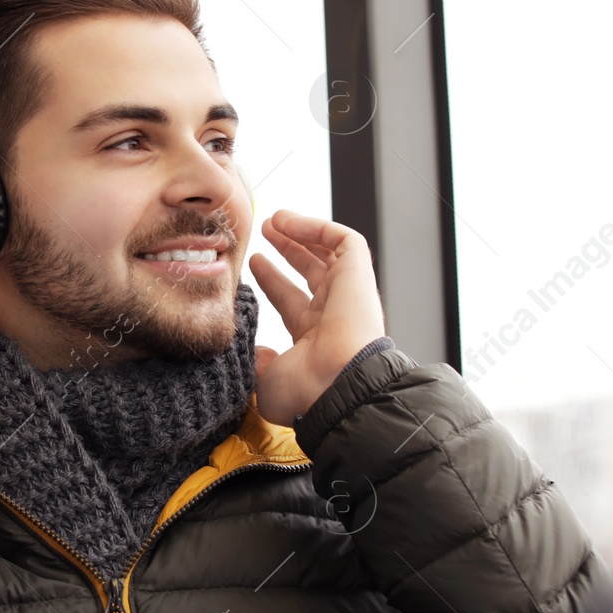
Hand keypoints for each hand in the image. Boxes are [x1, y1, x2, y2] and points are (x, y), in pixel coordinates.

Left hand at [247, 209, 385, 426]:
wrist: (336, 386)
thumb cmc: (305, 393)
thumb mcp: (266, 381)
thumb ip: (258, 363)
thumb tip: (257, 353)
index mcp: (314, 339)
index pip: (292, 301)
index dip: (272, 281)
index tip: (254, 262)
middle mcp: (332, 314)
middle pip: (311, 272)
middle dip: (288, 250)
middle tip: (265, 232)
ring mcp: (347, 293)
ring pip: (328, 252)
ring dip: (299, 233)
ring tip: (272, 219)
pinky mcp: (359, 274)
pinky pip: (342, 240)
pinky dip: (315, 227)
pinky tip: (287, 221)